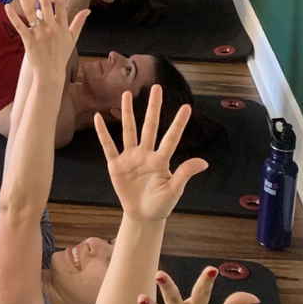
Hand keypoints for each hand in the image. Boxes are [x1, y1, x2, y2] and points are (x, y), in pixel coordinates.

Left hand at [5, 0, 90, 78]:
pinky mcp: (28, 40)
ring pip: (30, 12)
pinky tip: (8, 6)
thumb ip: (79, 23)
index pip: (61, 4)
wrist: (50, 72)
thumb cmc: (61, 55)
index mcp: (62, 25)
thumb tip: (87, 10)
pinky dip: (13, 15)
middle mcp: (51, 27)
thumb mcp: (73, 38)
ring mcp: (39, 33)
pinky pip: (19, 25)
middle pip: (45, 4)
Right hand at [94, 86, 208, 219]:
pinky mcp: (116, 165)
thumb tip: (204, 162)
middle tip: (156, 88)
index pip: (171, 138)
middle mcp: (146, 154)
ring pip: (129, 131)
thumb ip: (184, 174)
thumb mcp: (174, 190)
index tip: (187, 107)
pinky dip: (103, 133)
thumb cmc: (161, 203)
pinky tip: (98, 117)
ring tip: (126, 94)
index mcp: (161, 160)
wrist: (142, 215)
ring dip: (127, 113)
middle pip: (150, 126)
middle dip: (153, 108)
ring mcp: (130, 157)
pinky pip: (108, 146)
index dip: (178, 123)